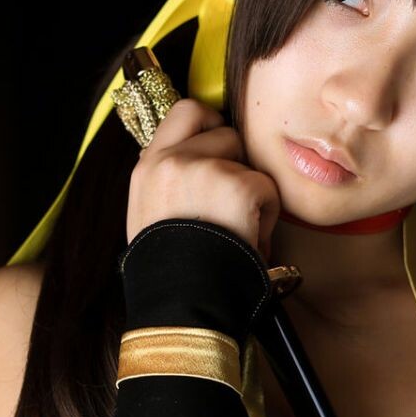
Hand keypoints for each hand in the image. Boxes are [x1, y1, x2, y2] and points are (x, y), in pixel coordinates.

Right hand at [126, 97, 281, 261]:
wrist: (181, 303)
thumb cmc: (168, 271)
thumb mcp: (148, 216)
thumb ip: (166, 182)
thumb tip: (196, 162)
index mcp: (147, 167)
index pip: (186, 112)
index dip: (209, 125)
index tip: (216, 150)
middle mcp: (172, 160)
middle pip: (225, 131)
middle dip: (235, 161)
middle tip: (232, 198)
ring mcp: (205, 169)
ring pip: (248, 162)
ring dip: (250, 192)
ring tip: (235, 230)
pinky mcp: (238, 186)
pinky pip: (268, 188)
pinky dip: (266, 216)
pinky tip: (247, 241)